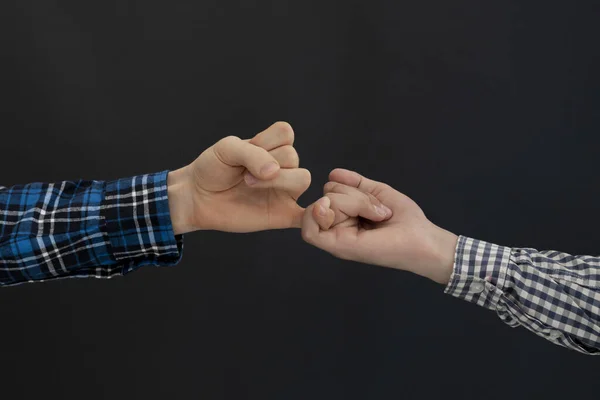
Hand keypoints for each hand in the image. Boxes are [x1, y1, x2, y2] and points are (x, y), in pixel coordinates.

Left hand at [168, 122, 310, 233]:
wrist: (197, 197)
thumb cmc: (212, 168)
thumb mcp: (226, 149)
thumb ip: (251, 153)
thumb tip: (274, 171)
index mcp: (271, 146)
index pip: (285, 133)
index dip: (267, 140)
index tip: (246, 150)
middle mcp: (282, 167)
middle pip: (293, 156)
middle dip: (267, 162)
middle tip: (242, 174)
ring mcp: (284, 191)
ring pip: (303, 179)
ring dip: (278, 180)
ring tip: (249, 185)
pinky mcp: (282, 215)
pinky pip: (307, 216)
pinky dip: (314, 215)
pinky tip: (308, 213)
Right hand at [301, 169, 457, 283]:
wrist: (423, 238)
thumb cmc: (405, 219)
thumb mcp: (377, 194)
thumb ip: (355, 184)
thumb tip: (332, 174)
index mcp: (345, 219)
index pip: (326, 195)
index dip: (339, 189)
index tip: (363, 196)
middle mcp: (337, 229)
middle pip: (324, 197)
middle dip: (351, 195)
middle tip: (377, 210)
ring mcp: (336, 240)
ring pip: (320, 207)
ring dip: (350, 202)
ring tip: (374, 215)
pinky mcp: (339, 248)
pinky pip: (309, 231)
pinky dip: (318, 216)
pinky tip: (343, 213)